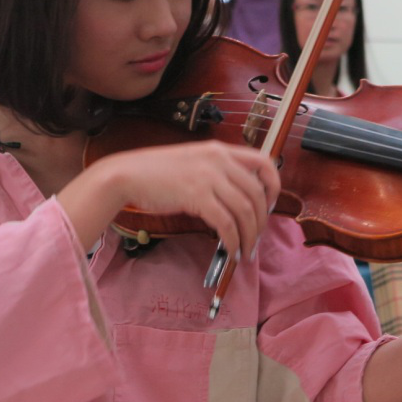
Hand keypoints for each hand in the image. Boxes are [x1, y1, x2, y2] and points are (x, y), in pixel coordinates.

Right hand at [91, 141, 280, 259]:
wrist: (127, 174)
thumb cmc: (156, 172)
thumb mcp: (194, 162)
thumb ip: (217, 173)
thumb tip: (238, 199)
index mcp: (220, 149)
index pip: (264, 162)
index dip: (273, 186)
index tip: (270, 205)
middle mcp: (219, 159)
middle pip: (257, 193)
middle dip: (261, 221)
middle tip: (256, 238)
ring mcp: (208, 177)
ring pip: (245, 210)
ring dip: (249, 236)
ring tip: (245, 251)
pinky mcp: (197, 196)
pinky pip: (226, 223)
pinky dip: (233, 241)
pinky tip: (231, 251)